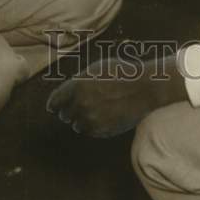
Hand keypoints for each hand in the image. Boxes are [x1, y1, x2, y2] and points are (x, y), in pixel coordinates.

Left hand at [46, 56, 187, 136]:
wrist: (145, 88)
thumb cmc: (123, 73)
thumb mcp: (98, 68)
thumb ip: (80, 79)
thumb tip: (67, 90)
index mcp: (78, 85)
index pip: (55, 101)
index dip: (54, 104)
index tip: (55, 107)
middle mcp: (81, 104)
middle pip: (64, 115)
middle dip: (69, 111)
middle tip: (80, 106)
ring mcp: (91, 119)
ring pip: (76, 125)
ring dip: (81, 119)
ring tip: (95, 111)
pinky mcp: (101, 130)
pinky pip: (90, 131)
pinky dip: (92, 126)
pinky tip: (103, 116)